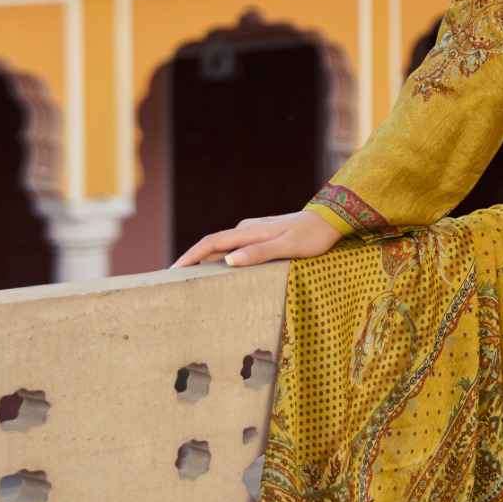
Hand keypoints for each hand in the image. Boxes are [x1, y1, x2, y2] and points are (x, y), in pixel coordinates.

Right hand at [172, 210, 340, 269]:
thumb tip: (229, 261)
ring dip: (206, 261)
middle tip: (174, 281)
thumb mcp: (286, 247)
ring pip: (222, 247)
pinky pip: (234, 248)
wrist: (328, 220)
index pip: (211, 243)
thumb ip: (259, 253)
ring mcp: (252, 232)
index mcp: (248, 232)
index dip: (190, 257)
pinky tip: (221, 271)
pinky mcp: (260, 236)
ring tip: (192, 279)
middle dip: (192, 261)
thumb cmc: (311, 237)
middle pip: (212, 245)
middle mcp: (246, 230)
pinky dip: (221, 259)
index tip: (173, 271)